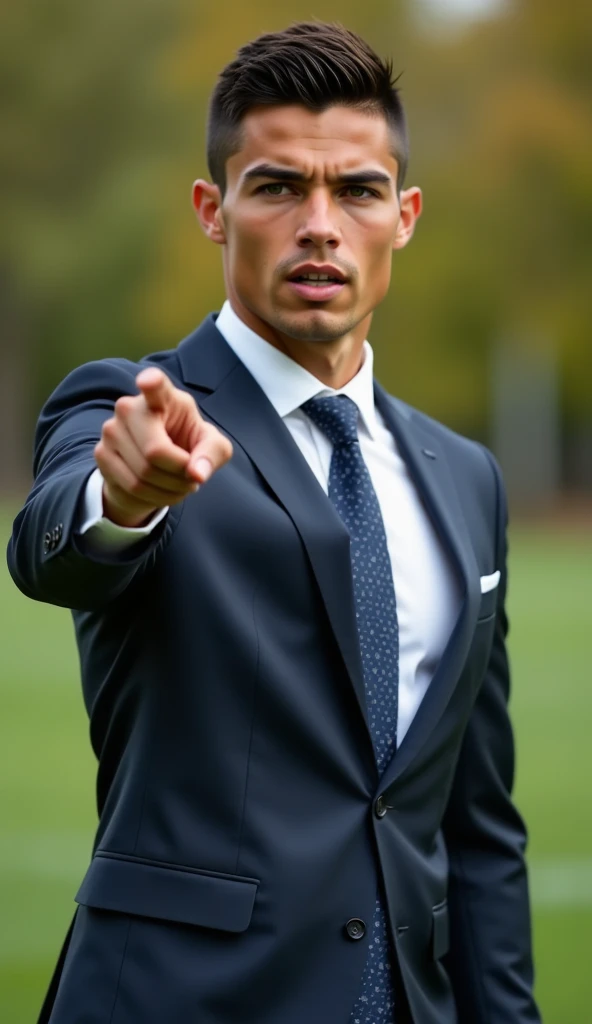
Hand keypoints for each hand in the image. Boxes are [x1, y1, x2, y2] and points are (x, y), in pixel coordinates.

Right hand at [94, 368, 232, 526]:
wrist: (156, 466)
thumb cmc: (187, 445)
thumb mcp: (212, 446)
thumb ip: (212, 454)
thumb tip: (196, 474)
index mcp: (162, 397)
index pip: (155, 385)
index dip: (151, 383)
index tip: (148, 381)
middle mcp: (129, 407)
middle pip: (155, 451)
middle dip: (180, 473)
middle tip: (191, 476)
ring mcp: (111, 430)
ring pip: (144, 473)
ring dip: (171, 488)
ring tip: (181, 484)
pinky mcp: (101, 453)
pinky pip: (132, 486)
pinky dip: (156, 496)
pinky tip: (163, 490)